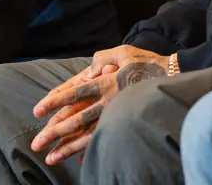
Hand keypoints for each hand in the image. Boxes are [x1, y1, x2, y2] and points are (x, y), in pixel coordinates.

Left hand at [29, 46, 167, 164]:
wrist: (175, 78)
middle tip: (36, 143)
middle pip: (76, 120)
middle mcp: (108, 102)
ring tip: (50, 159)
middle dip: (54, 133)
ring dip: (67, 149)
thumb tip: (87, 71)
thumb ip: (102, 58)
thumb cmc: (148, 63)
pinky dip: (90, 150)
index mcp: (105, 83)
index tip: (38, 110)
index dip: (55, 101)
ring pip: (88, 136)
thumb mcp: (123, 52)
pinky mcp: (125, 124)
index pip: (74, 93)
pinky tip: (78, 161)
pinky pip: (105, 140)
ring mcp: (117, 116)